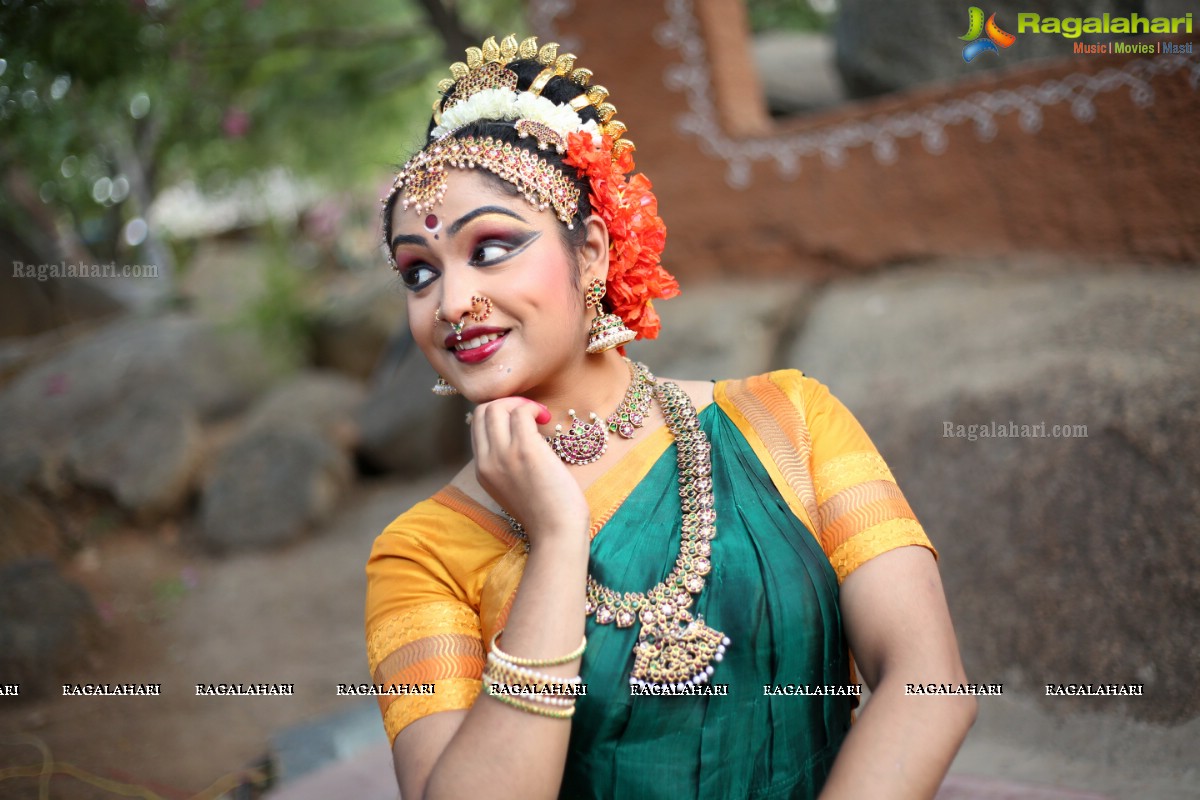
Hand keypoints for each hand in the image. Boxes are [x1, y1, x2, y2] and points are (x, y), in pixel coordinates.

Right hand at [469, 397, 589, 546]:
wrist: (556, 533)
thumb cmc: (544, 513)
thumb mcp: (511, 489)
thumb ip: (506, 465)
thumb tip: (518, 437)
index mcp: (482, 471)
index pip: (477, 426)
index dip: (498, 414)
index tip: (519, 419)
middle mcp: (486, 461)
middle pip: (483, 411)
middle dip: (506, 403)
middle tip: (529, 414)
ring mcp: (503, 455)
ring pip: (497, 407)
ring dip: (520, 403)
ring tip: (538, 416)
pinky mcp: (525, 450)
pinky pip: (520, 412)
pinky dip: (533, 408)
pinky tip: (546, 418)